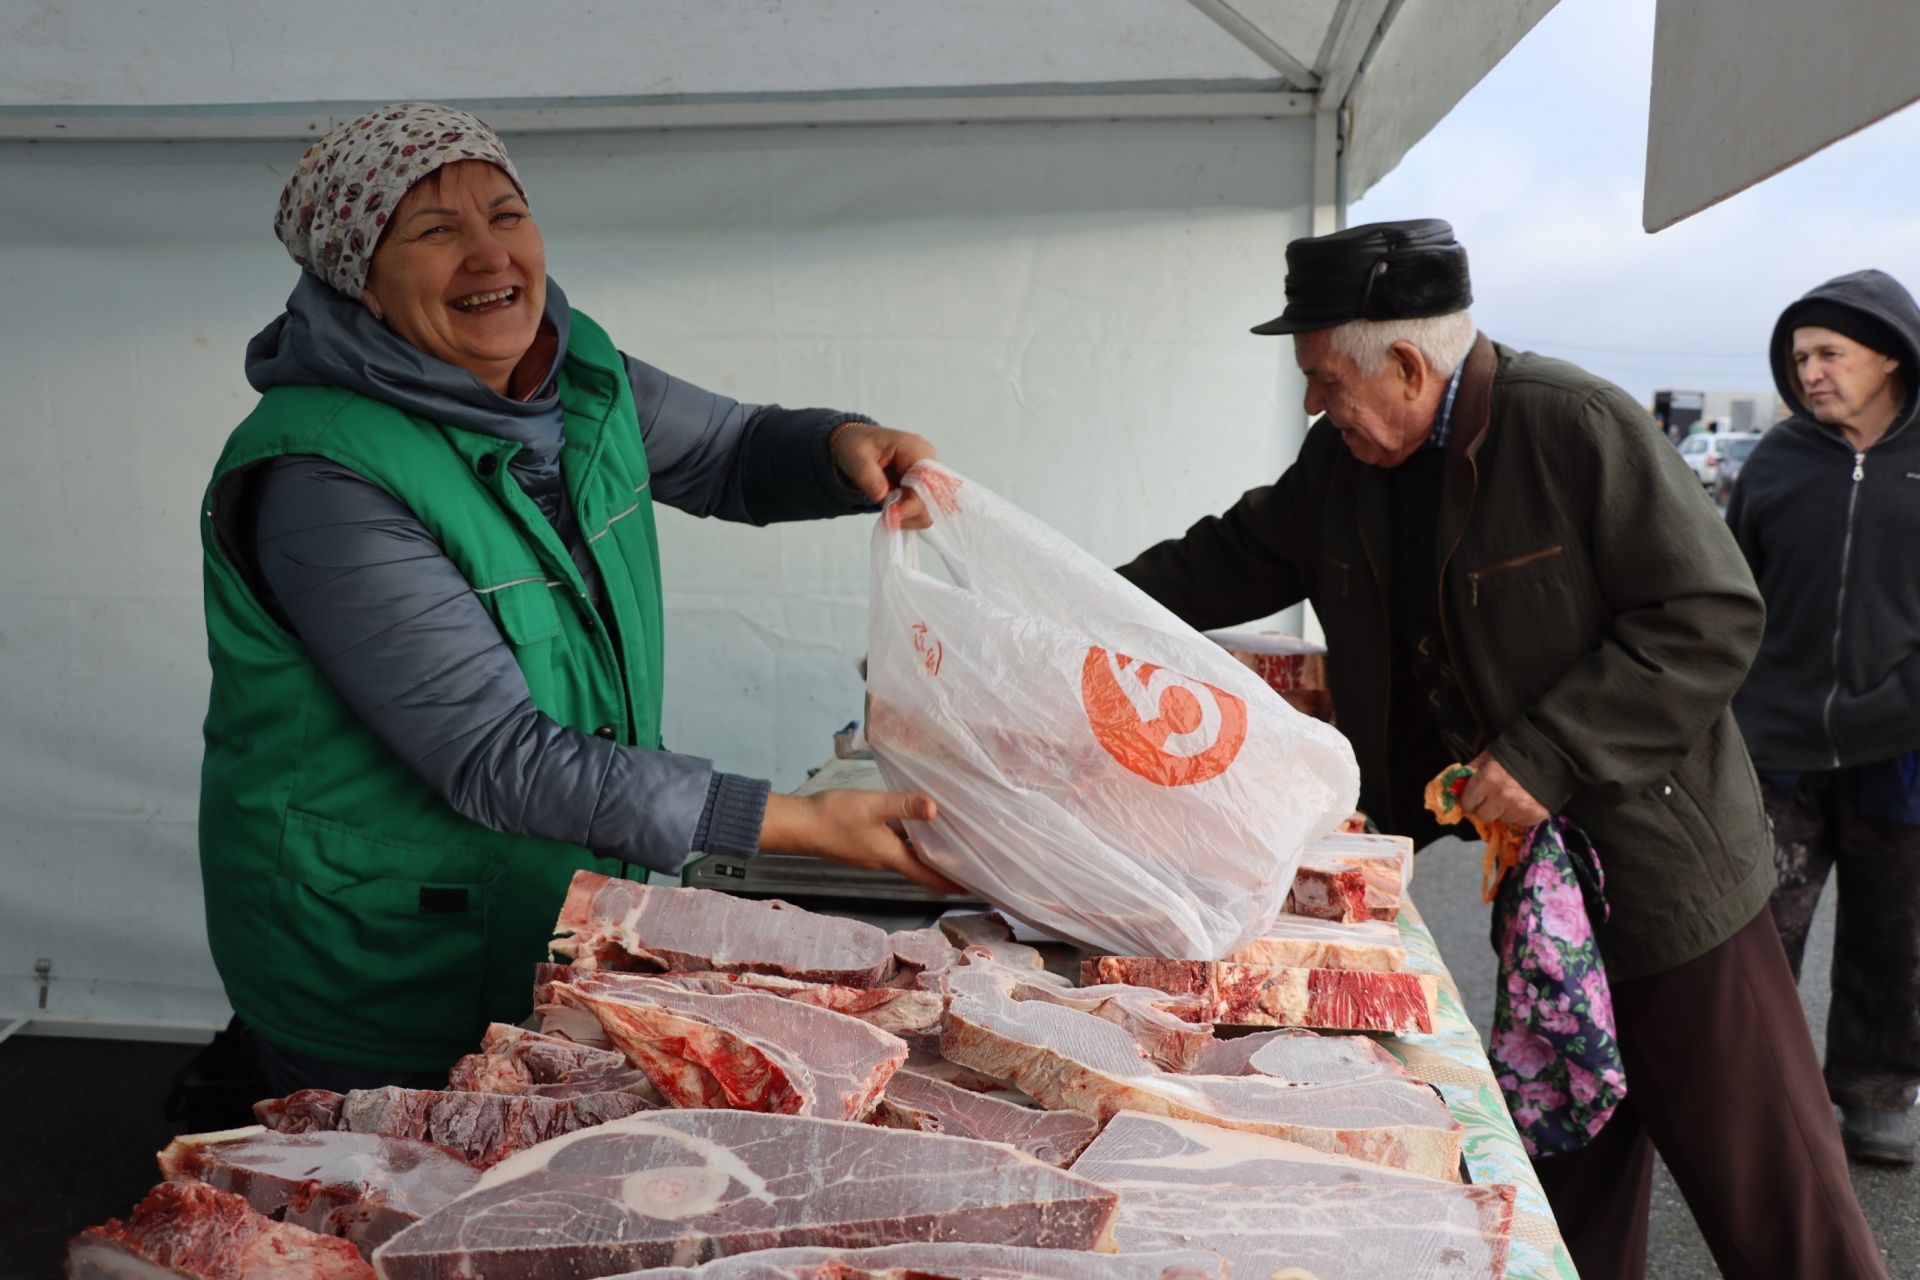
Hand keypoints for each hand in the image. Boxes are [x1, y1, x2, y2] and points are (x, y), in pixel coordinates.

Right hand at [759, 789, 964, 895]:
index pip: (928, 876)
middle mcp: (885, 860)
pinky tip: (918, 824)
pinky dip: (912, 840)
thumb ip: (903, 805)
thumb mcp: (872, 806)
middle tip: (972, 861)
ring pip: (909, 856)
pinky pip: (896, 845)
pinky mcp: (864, 844)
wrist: (797, 824)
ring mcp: (873, 853)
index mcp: (891, 856)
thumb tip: (935, 809)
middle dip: (946, 868)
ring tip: (953, 841)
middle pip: (922, 869)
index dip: (952, 883)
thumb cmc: (833, 816)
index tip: (975, 885)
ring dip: (930, 853)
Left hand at [830, 422, 937, 528]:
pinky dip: (907, 515)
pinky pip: (922, 510)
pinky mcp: (923, 488)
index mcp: (916, 449)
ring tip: (887, 509)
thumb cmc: (857, 445)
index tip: (892, 514)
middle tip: (887, 513)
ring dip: (908, 516)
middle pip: (933, 500)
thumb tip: (881, 495)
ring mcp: (927, 476)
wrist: (856, 444)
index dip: (913, 503)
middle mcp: (928, 462)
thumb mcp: (855, 456)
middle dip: (909, 512)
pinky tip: (893, 508)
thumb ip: (867, 475)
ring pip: (929, 509)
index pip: (928, 482)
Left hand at [1458, 753, 1549, 827]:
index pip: (1468, 803)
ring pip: (1503, 820)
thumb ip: (1473, 769)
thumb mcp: (1489, 755)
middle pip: (1484, 816)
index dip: (1470, 800)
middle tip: (1492, 799)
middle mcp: (1502, 797)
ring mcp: (1520, 808)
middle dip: (1485, 808)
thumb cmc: (1515, 751)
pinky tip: (1525, 801)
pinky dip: (1520, 814)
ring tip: (1513, 796)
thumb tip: (1458, 784)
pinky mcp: (1535, 816)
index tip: (1474, 798)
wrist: (1550, 753)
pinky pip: (1520, 822)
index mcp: (1488, 780)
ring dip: (1504, 811)